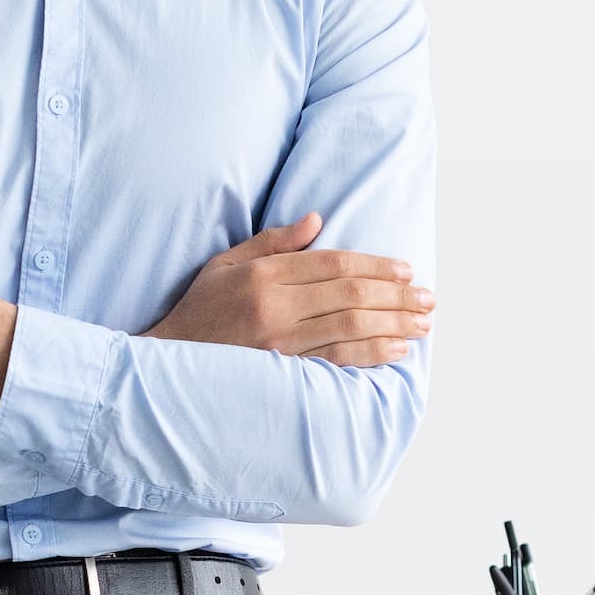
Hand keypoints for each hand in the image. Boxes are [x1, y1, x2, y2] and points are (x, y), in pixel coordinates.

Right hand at [144, 212, 433, 367]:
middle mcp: (273, 308)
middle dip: (396, 296)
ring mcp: (279, 345)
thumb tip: (318, 220)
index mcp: (261, 275)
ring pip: (350, 329)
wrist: (166, 365)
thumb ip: (273, 242)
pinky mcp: (282, 375)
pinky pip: (336, 362)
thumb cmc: (200, 309)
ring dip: (394, 325)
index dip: (375, 264)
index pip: (332, 264)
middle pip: (350, 295)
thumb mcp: (225, 264)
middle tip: (428, 298)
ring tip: (423, 324)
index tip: (407, 269)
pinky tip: (397, 350)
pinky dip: (371, 355)